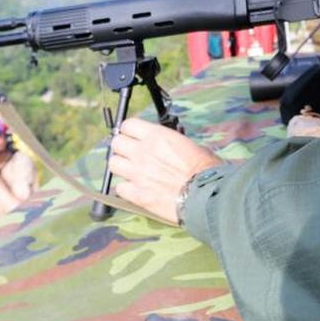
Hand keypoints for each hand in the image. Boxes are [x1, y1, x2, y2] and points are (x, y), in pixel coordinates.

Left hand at [108, 117, 224, 224]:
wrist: (206, 196)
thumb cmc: (205, 169)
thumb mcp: (191, 145)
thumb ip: (172, 143)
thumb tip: (170, 146)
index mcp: (156, 136)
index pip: (128, 125)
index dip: (130, 130)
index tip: (134, 136)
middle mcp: (142, 152)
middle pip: (116, 143)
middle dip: (122, 147)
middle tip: (131, 153)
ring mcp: (137, 174)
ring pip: (113, 164)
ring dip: (121, 166)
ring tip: (132, 171)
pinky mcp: (137, 194)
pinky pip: (120, 187)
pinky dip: (126, 188)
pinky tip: (136, 188)